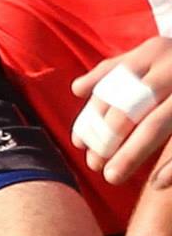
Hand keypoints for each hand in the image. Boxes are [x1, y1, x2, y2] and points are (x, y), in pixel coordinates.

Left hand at [70, 38, 171, 186]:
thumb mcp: (150, 54)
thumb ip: (113, 70)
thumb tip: (77, 89)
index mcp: (153, 53)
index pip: (113, 88)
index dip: (93, 118)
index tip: (80, 145)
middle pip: (132, 107)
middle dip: (108, 139)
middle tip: (94, 166)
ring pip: (158, 124)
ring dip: (132, 153)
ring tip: (112, 177)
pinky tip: (158, 183)